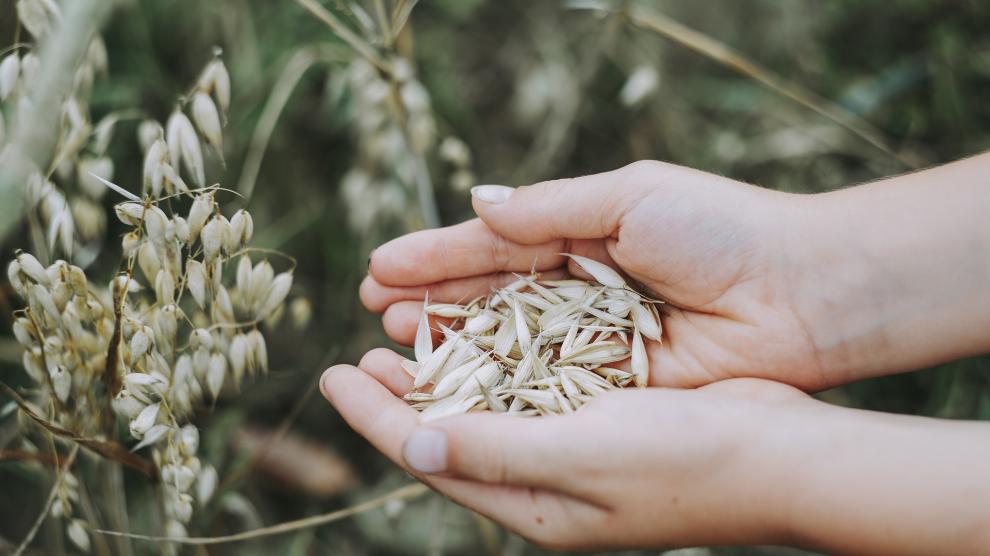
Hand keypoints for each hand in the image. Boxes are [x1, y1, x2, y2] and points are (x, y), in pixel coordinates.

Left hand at [321, 349, 808, 549]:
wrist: (781, 456)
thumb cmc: (685, 462)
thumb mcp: (581, 457)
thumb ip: (495, 451)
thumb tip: (411, 443)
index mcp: (532, 504)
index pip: (430, 456)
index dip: (374, 418)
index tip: (330, 375)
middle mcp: (546, 481)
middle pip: (450, 433)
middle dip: (399, 395)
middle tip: (357, 354)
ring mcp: (575, 451)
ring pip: (488, 407)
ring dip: (444, 371)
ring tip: (403, 337)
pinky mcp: (604, 417)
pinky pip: (530, 388)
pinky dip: (496, 360)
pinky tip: (482, 332)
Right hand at [361, 160, 835, 389]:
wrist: (800, 294)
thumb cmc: (719, 231)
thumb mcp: (629, 197)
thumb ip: (548, 208)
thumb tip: (477, 203)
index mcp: (582, 235)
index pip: (494, 246)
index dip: (438, 256)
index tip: (381, 266)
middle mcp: (580, 290)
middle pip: (491, 297)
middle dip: (433, 300)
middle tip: (374, 308)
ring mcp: (593, 340)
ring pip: (508, 344)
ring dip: (452, 342)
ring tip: (396, 341)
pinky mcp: (613, 385)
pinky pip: (544, 384)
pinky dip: (499, 384)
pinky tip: (453, 382)